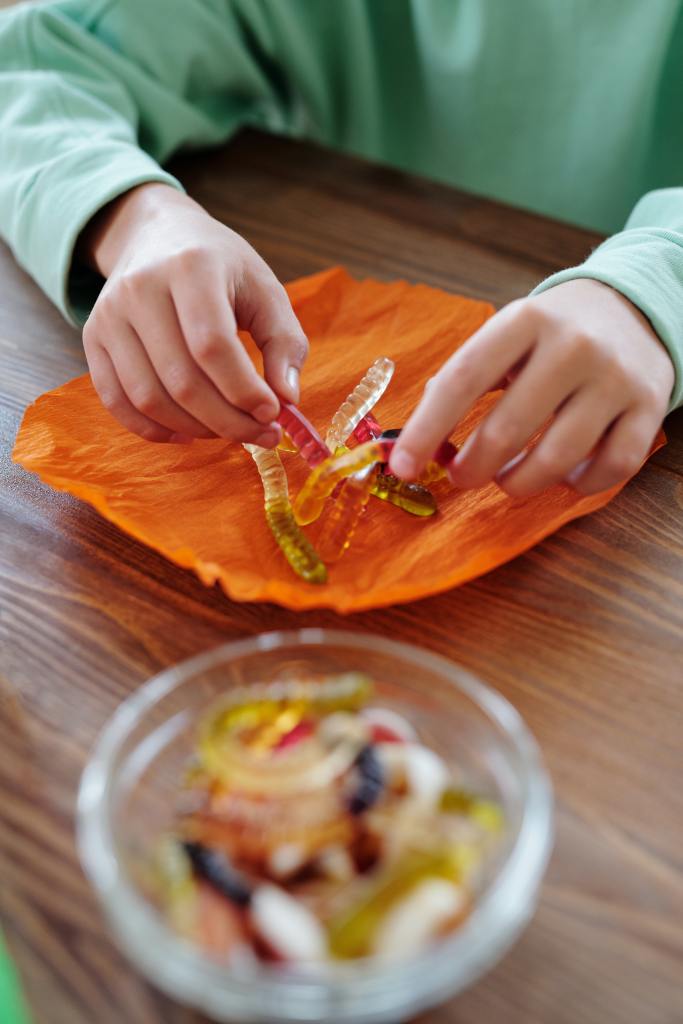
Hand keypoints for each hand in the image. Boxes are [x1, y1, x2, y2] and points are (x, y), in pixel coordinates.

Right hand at [80, 183, 307, 443]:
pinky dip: (153, 430)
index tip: (273, 413)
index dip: (244, 390)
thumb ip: (285, 342)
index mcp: (191, 267)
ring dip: (196, 429)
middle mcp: (141, 288)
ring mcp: (110, 313)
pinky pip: (116, 401)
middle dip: (228, 421)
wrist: (157, 234)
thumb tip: (287, 398)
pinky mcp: (93, 336)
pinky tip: (188, 433)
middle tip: (261, 434)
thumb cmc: (221, 267)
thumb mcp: (265, 289)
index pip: (212, 345)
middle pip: (182, 380)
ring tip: (229, 431)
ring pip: (149, 398)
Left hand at [390, 279, 673, 495]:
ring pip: (558, 459)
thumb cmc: (551, 334)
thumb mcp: (506, 335)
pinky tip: (564, 477)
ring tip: (508, 480)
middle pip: (508, 429)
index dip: (427, 429)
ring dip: (520, 483)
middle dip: (473, 468)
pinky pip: (611, 468)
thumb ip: (465, 378)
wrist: (632, 307)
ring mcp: (615, 377)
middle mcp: (573, 345)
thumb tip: (419, 440)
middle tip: (461, 477)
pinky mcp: (649, 406)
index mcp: (524, 320)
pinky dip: (580, 486)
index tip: (403, 466)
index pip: (463, 380)